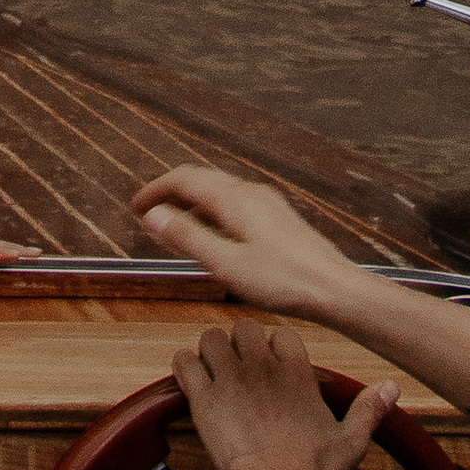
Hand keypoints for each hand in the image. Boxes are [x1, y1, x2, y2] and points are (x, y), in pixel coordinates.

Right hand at [131, 163, 358, 319]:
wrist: (334, 289)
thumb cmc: (285, 281)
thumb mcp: (226, 264)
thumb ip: (188, 238)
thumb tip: (154, 216)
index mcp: (234, 200)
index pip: (183, 179)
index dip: (155, 191)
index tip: (135, 207)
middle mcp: (251, 193)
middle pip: (201, 180)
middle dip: (170, 193)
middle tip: (149, 213)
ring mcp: (267, 204)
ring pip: (219, 191)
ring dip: (191, 202)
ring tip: (175, 225)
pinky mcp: (278, 218)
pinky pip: (235, 203)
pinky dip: (212, 211)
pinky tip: (214, 236)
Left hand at [171, 321, 393, 469]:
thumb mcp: (349, 441)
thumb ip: (368, 410)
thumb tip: (391, 388)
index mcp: (296, 372)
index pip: (282, 334)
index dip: (276, 347)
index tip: (275, 366)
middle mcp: (261, 367)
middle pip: (245, 327)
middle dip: (242, 344)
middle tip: (242, 368)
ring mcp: (230, 379)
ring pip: (211, 338)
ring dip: (211, 352)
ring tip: (216, 371)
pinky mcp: (204, 398)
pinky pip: (184, 362)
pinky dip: (185, 368)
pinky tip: (193, 381)